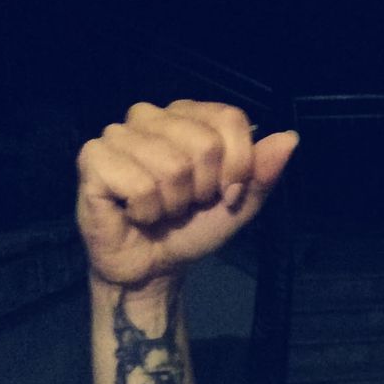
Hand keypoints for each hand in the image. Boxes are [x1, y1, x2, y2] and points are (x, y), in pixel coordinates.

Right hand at [76, 100, 297, 288]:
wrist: (152, 268)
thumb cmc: (190, 230)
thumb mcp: (237, 206)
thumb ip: (262, 174)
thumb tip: (289, 139)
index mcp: (187, 116)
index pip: (230, 119)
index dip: (237, 166)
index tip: (224, 193)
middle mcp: (151, 115)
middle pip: (204, 144)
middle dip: (203, 190)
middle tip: (185, 204)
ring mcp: (119, 134)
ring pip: (173, 167)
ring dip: (173, 204)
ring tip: (160, 209)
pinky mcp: (94, 159)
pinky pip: (140, 184)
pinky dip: (146, 211)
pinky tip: (135, 213)